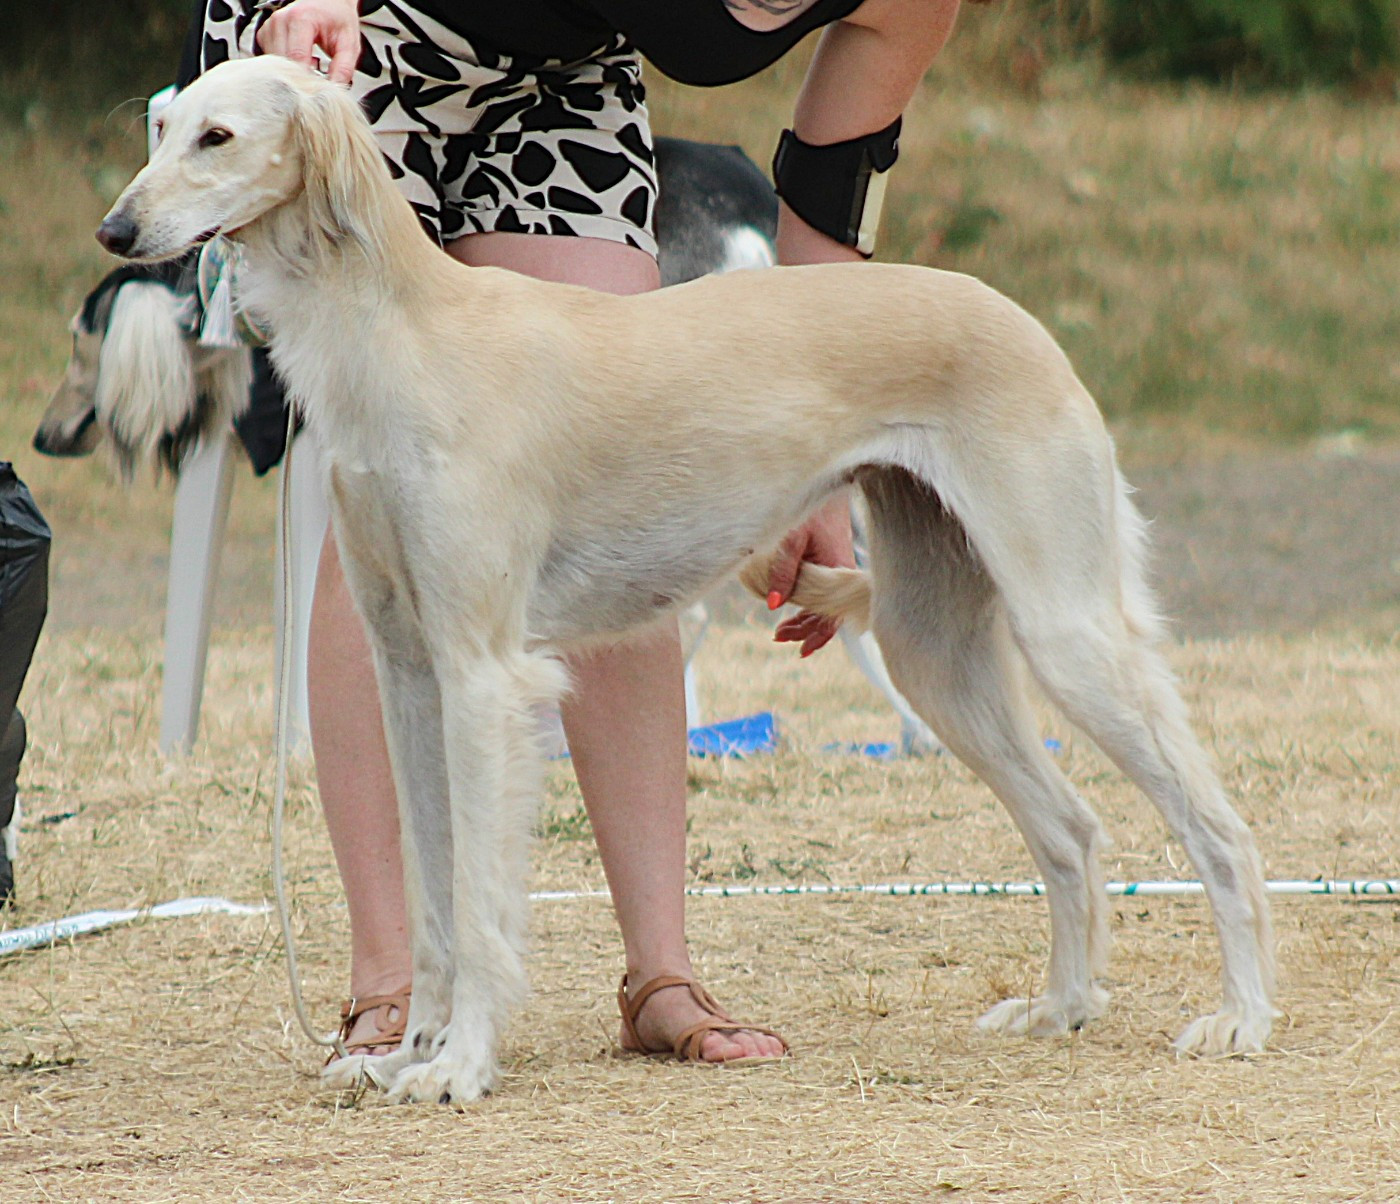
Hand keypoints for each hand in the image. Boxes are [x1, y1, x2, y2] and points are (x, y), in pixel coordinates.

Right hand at [256, 0, 361, 83]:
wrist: (328, 2)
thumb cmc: (337, 19)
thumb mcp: (349, 43)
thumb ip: (344, 68)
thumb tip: (334, 89)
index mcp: (300, 18)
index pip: (297, 58)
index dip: (307, 79)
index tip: (319, 90)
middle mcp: (280, 21)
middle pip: (284, 64)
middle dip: (300, 78)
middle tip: (319, 76)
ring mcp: (270, 27)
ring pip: (275, 65)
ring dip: (292, 72)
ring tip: (312, 63)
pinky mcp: (265, 35)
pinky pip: (271, 61)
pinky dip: (285, 67)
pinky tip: (300, 60)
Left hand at [765, 493, 854, 656]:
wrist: (825, 478)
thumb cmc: (809, 505)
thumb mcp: (791, 537)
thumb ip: (782, 571)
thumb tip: (771, 605)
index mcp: (838, 569)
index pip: (832, 613)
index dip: (817, 634)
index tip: (800, 650)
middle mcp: (841, 571)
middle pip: (826, 612)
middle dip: (803, 628)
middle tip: (778, 636)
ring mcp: (835, 566)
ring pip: (822, 601)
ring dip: (802, 616)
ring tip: (780, 631)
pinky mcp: (828, 559)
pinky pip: (819, 587)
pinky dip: (804, 599)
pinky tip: (788, 606)